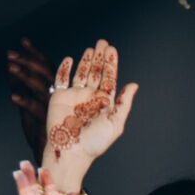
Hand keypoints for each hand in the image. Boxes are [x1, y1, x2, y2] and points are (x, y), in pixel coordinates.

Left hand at [8, 36, 52, 161]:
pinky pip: (36, 109)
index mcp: (55, 88)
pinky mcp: (48, 120)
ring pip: (40, 86)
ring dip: (24, 76)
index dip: (34, 52)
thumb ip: (20, 88)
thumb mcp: (28, 105)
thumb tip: (9, 71)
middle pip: (43, 71)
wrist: (53, 155)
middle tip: (10, 55)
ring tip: (9, 68)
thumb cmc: (42, 131)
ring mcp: (53, 107)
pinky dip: (24, 102)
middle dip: (26, 60)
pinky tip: (13, 97)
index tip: (23, 41)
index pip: (45, 65)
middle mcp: (57, 94)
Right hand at [43, 42, 135, 187]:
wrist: (70, 151)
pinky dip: (64, 69)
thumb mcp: (115, 123)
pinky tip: (70, 59)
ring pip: (81, 73)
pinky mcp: (59, 97)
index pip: (109, 78)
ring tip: (90, 49)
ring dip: (85, 61)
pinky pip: (61, 79)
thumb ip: (124, 103)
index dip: (110, 63)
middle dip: (99, 57)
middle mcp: (90, 97)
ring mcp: (74, 96)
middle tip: (102, 42)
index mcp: (104, 103)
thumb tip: (134, 85)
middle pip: (96, 72)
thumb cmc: (94, 143)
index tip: (111, 49)